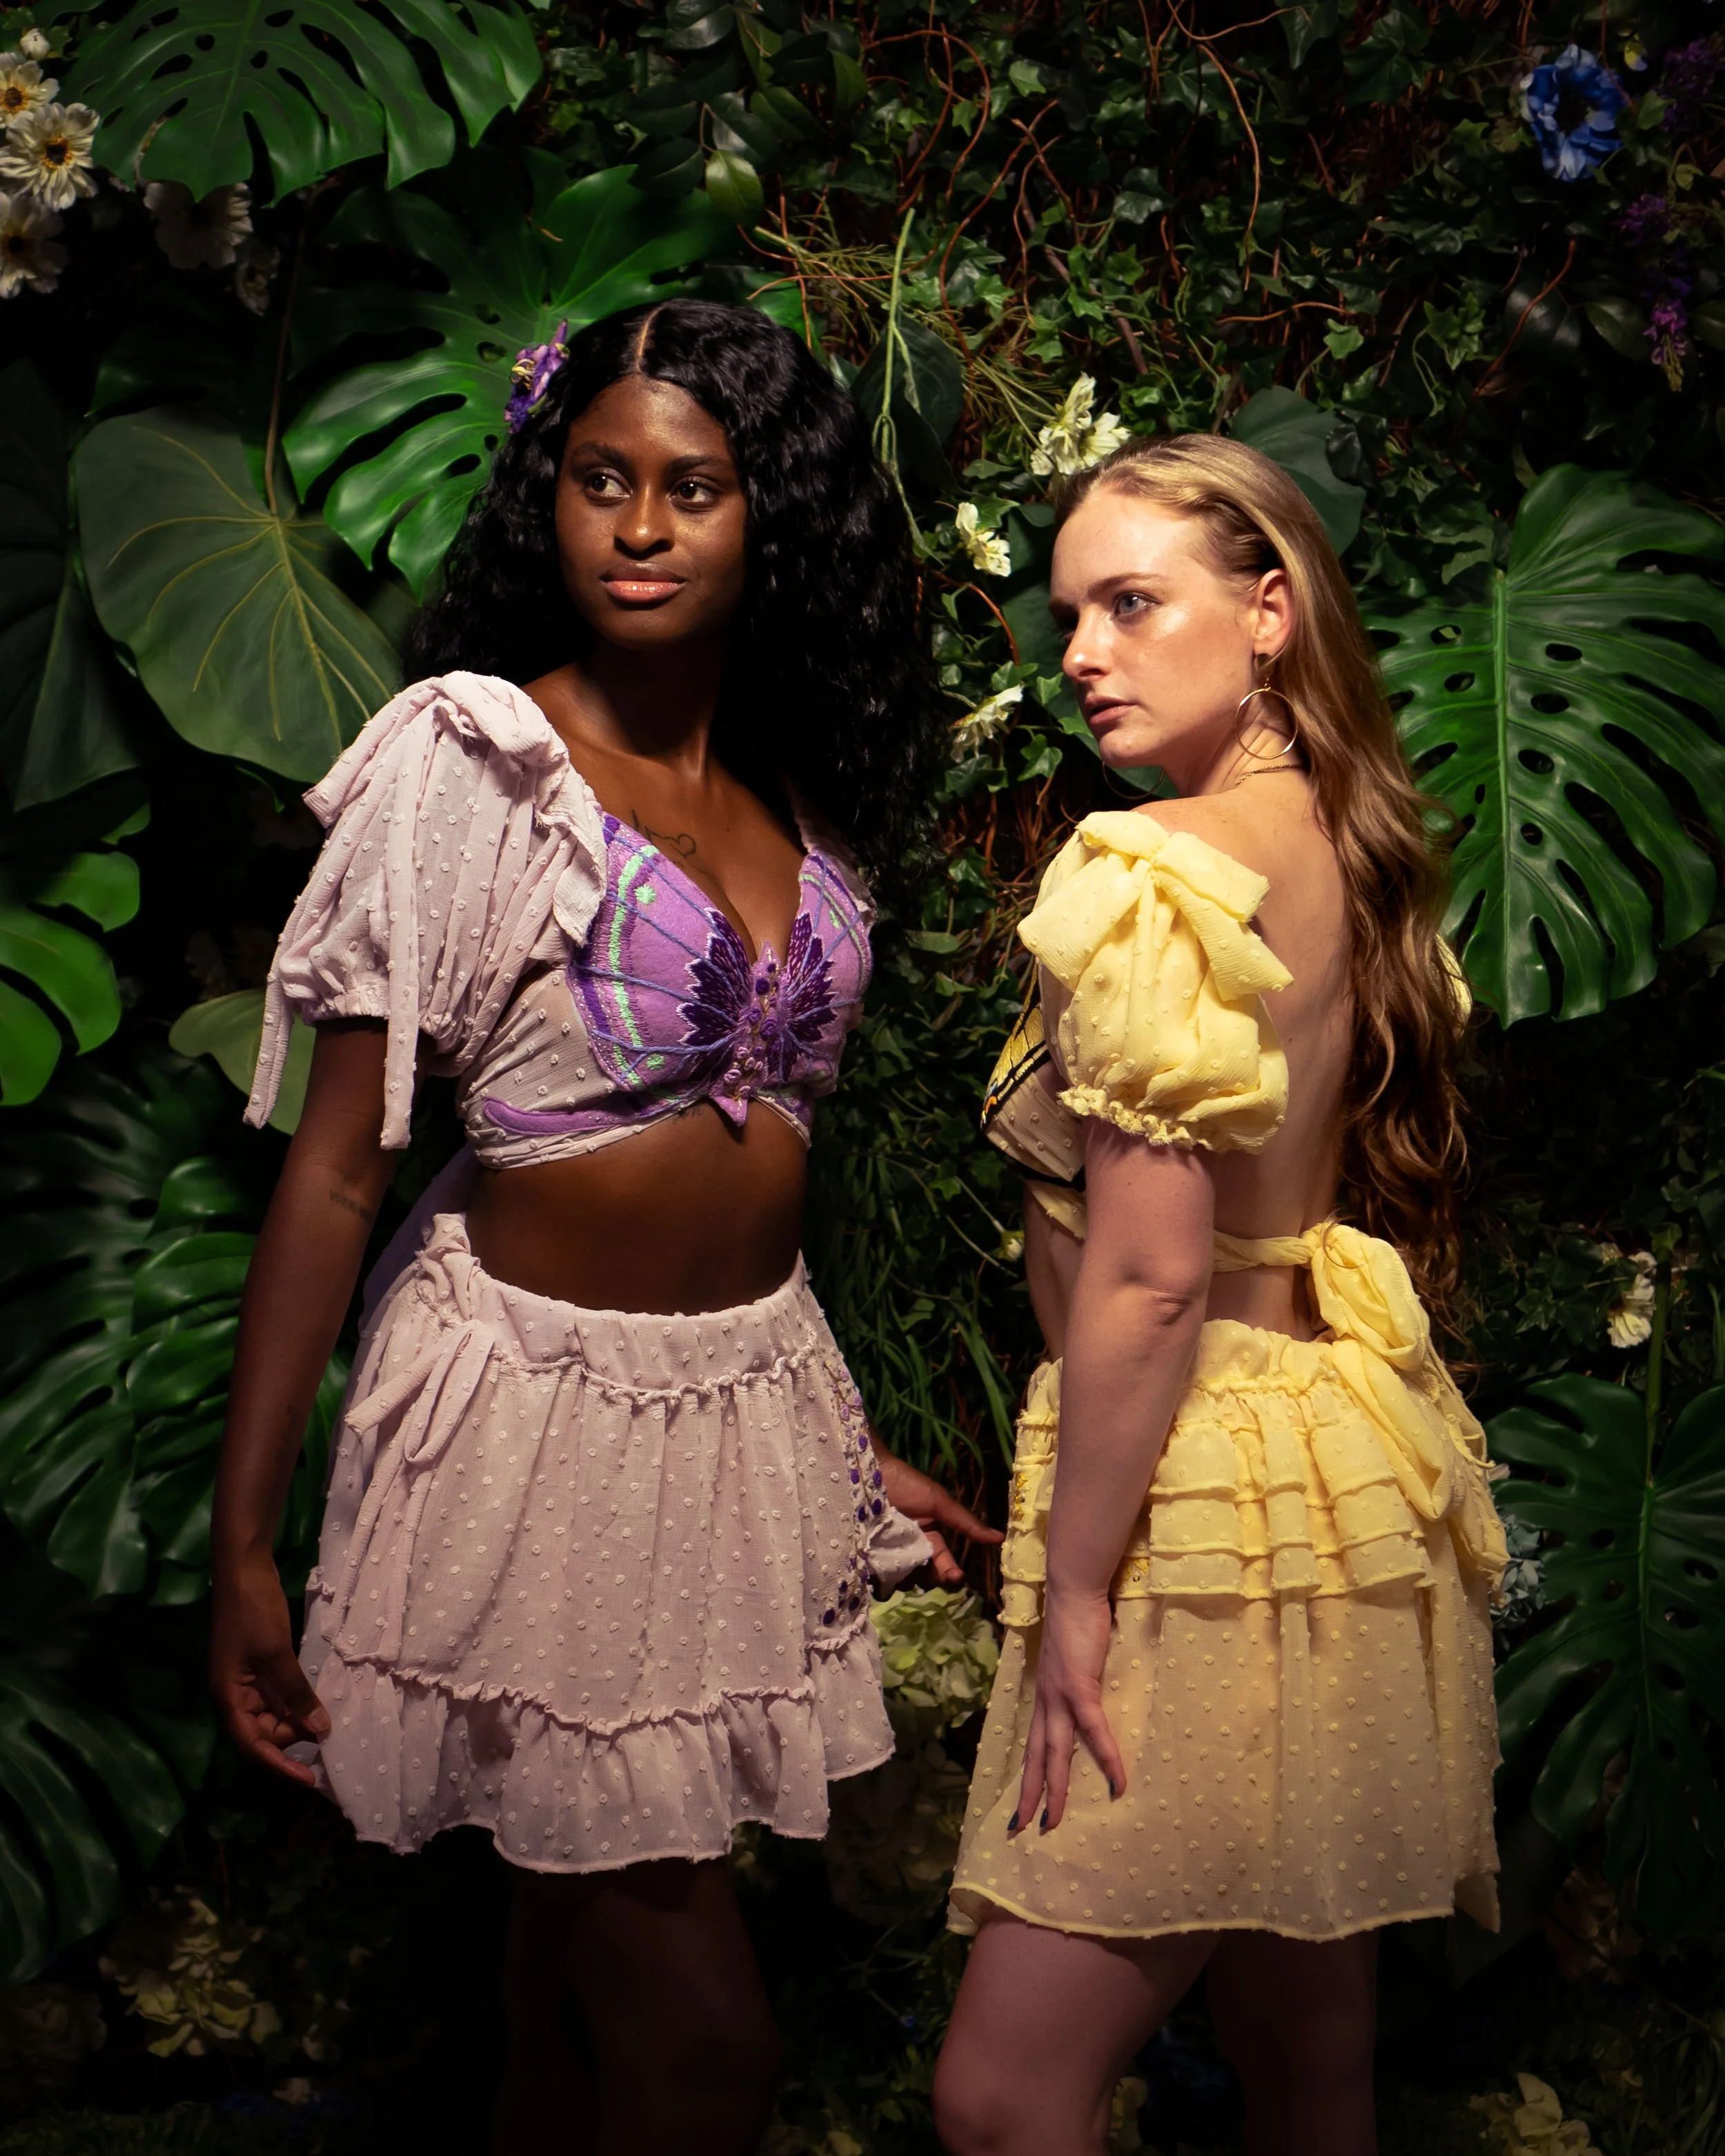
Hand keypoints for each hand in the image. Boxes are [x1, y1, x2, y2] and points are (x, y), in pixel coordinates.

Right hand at [209, 1549, 329, 1786]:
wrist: (243, 1568)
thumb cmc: (253, 1611)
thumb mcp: (276, 1654)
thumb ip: (296, 1694)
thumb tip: (319, 1732)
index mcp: (228, 1696)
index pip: (252, 1744)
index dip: (279, 1765)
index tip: (308, 1780)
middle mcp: (234, 1694)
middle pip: (263, 1731)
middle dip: (292, 1738)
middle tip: (328, 1736)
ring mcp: (246, 1678)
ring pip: (272, 1713)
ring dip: (296, 1719)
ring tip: (327, 1723)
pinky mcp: (259, 1664)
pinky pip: (277, 1693)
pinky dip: (296, 1700)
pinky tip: (317, 1701)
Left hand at [871, 1444, 1002, 1586]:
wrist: (869, 1473)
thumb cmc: (907, 1484)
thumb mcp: (939, 1502)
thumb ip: (966, 1522)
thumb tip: (1000, 1537)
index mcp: (930, 1540)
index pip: (944, 1565)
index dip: (951, 1574)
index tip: (955, 1577)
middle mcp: (912, 1551)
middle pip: (924, 1579)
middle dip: (927, 1581)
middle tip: (923, 1574)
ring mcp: (888, 1556)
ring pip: (901, 1582)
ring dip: (903, 1582)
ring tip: (898, 1569)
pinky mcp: (867, 1558)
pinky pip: (876, 1579)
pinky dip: (879, 1583)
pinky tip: (879, 1578)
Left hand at [1013, 1586, 1124, 1831]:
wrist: (1074, 1592)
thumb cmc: (1077, 1621)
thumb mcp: (1071, 1661)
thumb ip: (1075, 1682)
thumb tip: (1085, 1698)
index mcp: (1044, 1696)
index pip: (1032, 1745)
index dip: (1028, 1775)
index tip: (1021, 1805)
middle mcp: (1045, 1701)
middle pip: (1036, 1758)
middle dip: (1028, 1796)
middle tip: (1020, 1830)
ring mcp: (1059, 1697)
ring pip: (1055, 1754)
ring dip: (1055, 1790)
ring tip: (1052, 1823)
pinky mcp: (1080, 1688)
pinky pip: (1094, 1732)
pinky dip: (1107, 1759)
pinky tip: (1116, 1784)